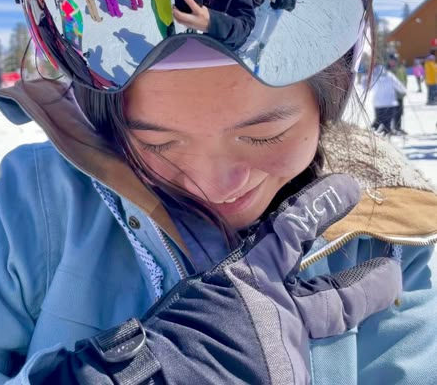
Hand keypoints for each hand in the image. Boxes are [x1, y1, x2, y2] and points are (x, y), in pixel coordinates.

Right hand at [28, 175, 401, 383]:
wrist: (162, 379)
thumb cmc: (173, 330)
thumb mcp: (205, 292)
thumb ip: (234, 283)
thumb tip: (245, 286)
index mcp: (250, 276)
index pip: (292, 230)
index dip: (322, 205)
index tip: (349, 188)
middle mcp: (280, 310)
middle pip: (337, 297)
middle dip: (368, 284)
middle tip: (391, 271)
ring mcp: (288, 348)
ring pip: (302, 338)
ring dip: (288, 336)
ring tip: (254, 343)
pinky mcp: (288, 376)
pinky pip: (284, 364)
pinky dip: (269, 360)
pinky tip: (243, 364)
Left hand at [172, 0, 209, 31]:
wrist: (211, 26)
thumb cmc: (207, 16)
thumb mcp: (204, 8)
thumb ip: (196, 5)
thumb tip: (188, 0)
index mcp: (199, 11)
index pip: (190, 2)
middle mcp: (194, 18)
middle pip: (180, 15)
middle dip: (175, 10)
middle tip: (174, 6)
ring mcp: (190, 24)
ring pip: (178, 20)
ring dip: (174, 14)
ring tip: (174, 10)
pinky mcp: (188, 27)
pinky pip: (180, 22)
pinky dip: (177, 18)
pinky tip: (177, 15)